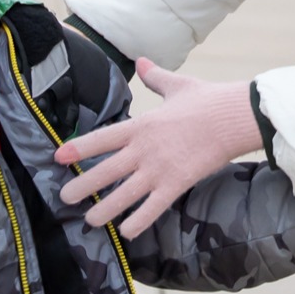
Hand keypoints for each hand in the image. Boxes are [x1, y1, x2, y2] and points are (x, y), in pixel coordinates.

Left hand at [56, 58, 262, 237]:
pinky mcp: (177, 183)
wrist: (235, 117)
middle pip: (105, 171)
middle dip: (81, 187)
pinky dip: (138, 222)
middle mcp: (144, 149)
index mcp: (141, 125)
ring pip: (123, 195)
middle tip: (64, 198)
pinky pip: (152, 208)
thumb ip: (155, 78)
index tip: (58, 156)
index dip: (78, 148)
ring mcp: (159, 169)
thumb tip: (143, 61)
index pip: (101, 138)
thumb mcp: (177, 84)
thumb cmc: (208, 100)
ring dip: (103, 210)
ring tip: (90, 221)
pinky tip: (126, 232)